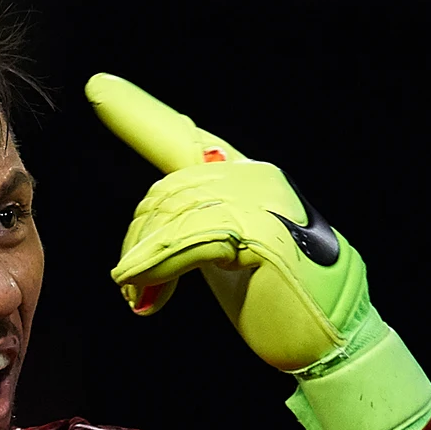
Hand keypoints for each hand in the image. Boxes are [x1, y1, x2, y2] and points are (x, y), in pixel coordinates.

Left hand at [87, 73, 430, 429]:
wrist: (332, 341)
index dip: (139, 114)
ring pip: (171, 213)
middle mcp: (255, 178)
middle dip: (138, 238)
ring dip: (144, 259)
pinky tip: (147, 296)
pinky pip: (186, 240)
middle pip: (165, 191)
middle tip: (132, 285)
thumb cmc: (280, 302)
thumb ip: (196, 228)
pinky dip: (158, 268)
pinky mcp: (260, 235)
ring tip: (141, 296)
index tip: (98, 87)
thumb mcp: (228, 256)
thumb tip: (150, 230)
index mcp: (246, 177)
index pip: (184, 138)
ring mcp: (261, 202)